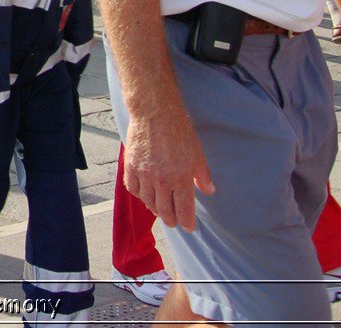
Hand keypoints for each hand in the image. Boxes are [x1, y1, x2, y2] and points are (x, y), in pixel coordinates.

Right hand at [124, 111, 215, 230]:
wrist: (155, 113)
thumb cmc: (179, 131)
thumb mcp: (197, 153)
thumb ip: (203, 175)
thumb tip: (209, 191)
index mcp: (181, 178)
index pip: (184, 209)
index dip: (186, 222)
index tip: (188, 227)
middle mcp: (162, 180)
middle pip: (165, 210)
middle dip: (171, 220)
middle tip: (174, 222)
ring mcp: (144, 174)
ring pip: (148, 202)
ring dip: (155, 209)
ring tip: (160, 210)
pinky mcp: (131, 166)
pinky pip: (133, 188)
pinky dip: (139, 194)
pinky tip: (145, 194)